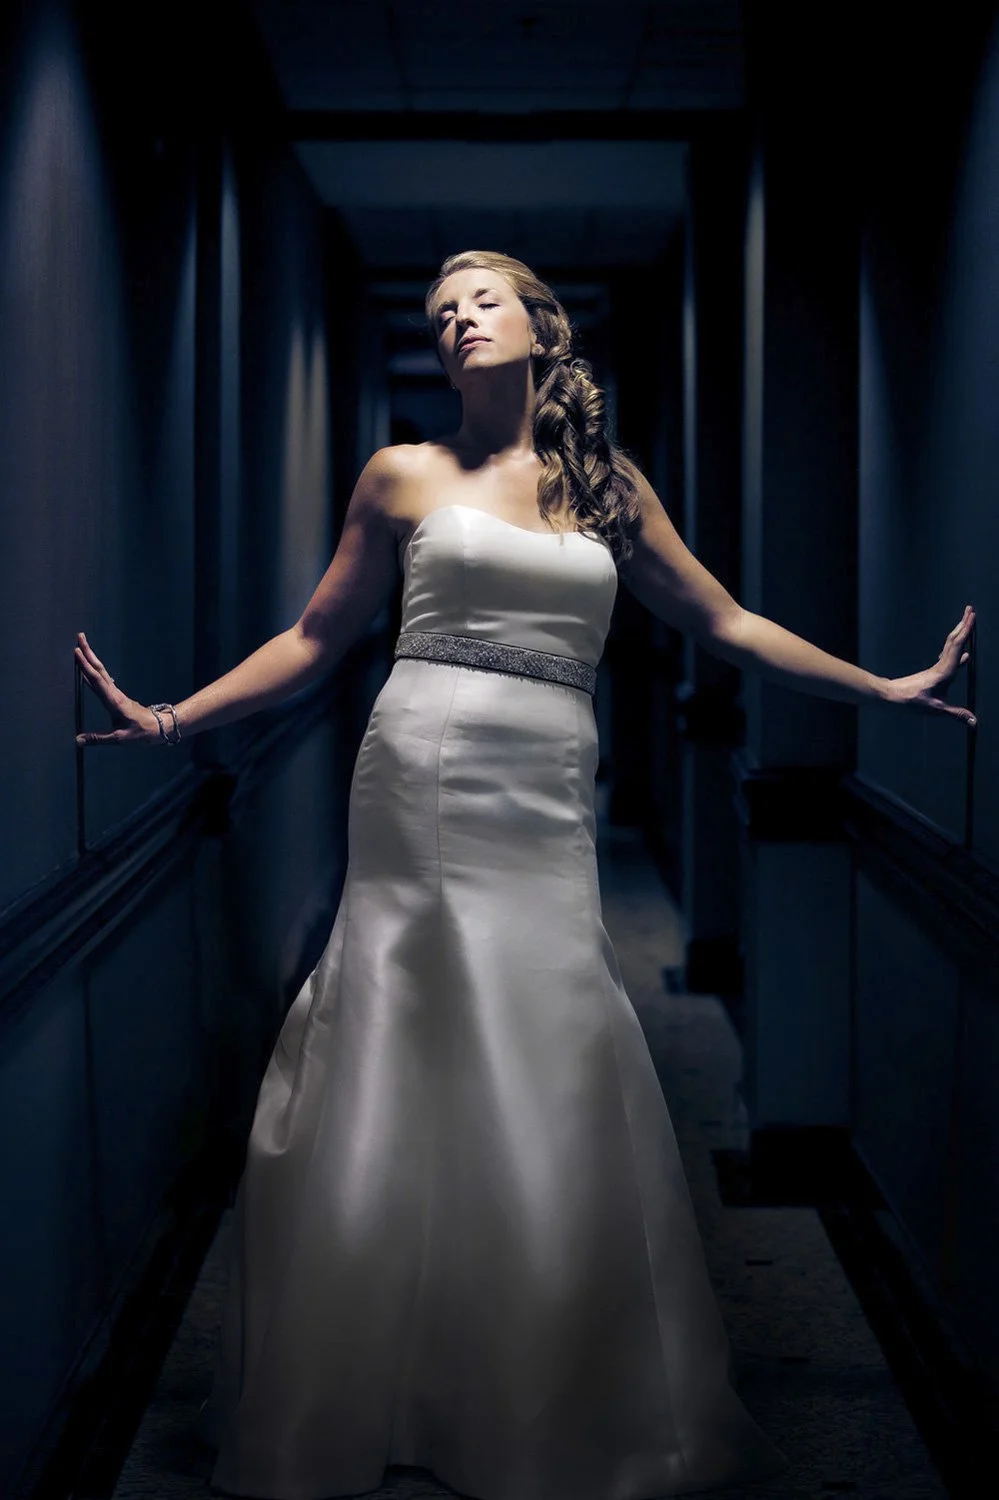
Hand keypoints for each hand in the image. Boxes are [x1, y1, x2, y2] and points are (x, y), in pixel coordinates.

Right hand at [74, 632, 161, 746]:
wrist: (160, 727)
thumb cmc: (142, 732)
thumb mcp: (120, 738)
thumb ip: (98, 739)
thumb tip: (78, 740)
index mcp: (113, 701)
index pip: (96, 680)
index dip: (85, 666)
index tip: (77, 652)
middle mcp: (115, 693)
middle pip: (99, 669)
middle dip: (88, 652)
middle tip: (80, 637)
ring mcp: (117, 693)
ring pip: (101, 672)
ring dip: (91, 659)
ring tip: (82, 648)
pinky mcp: (118, 696)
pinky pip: (104, 680)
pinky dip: (95, 672)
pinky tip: (89, 671)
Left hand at [888, 605, 977, 728]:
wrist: (891, 696)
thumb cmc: (911, 701)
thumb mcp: (936, 709)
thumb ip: (956, 714)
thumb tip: (974, 721)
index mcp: (944, 671)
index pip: (958, 646)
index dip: (966, 630)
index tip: (972, 616)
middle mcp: (941, 665)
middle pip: (954, 640)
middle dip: (963, 624)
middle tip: (970, 610)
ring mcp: (936, 668)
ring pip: (950, 646)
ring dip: (959, 634)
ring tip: (967, 625)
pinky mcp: (932, 673)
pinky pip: (948, 657)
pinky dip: (956, 650)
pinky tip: (962, 655)